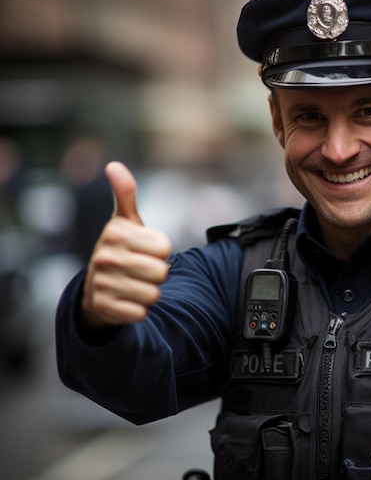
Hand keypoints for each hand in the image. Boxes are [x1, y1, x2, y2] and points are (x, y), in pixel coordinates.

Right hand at [81, 161, 171, 329]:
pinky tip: (127, 301)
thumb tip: (114, 165)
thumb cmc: (121, 249)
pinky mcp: (104, 308)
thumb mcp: (125, 221)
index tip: (144, 250)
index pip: (165, 248)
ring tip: (134, 284)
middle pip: (161, 272)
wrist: (96, 286)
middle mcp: (104, 257)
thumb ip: (125, 194)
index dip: (160, 252)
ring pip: (153, 294)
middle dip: (157, 273)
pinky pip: (141, 313)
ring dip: (149, 292)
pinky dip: (139, 310)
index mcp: (115, 233)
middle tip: (140, 269)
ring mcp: (102, 283)